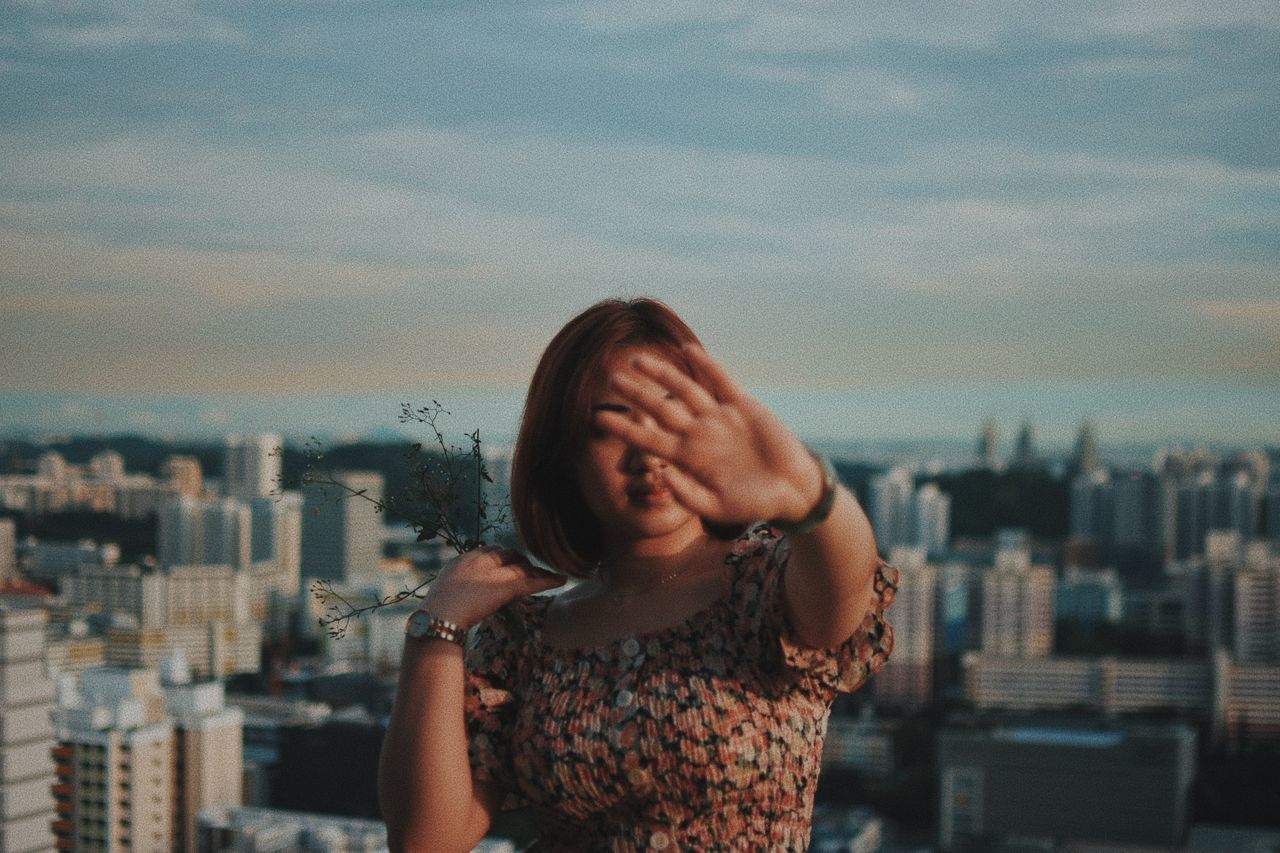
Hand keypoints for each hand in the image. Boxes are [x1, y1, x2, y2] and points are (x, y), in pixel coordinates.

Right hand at [420, 545, 563, 628]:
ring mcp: (490, 572)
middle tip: (530, 570)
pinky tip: (559, 580)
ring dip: (536, 570)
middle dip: (520, 561)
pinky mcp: (502, 586)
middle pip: (507, 553)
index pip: (488, 550)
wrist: (436, 618)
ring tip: (551, 575)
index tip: (509, 564)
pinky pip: (530, 581)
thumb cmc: (434, 616)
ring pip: (520, 566)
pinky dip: (546, 580)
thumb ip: (456, 590)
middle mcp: (477, 561)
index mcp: (461, 561)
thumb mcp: (443, 595)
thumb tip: (458, 601)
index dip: (502, 556)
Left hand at [597, 343, 824, 525]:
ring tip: (639, 360)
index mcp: (688, 458)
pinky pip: (720, 382)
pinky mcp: (743, 406)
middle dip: (637, 394)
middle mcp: (699, 433)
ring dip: (662, 375)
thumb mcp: (717, 507)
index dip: (624, 428)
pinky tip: (688, 351)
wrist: (792, 491)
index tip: (598, 419)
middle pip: (660, 409)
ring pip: (685, 390)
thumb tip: (663, 474)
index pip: (648, 439)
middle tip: (612, 378)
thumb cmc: (753, 504)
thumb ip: (689, 494)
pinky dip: (705, 366)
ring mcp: (719, 417)